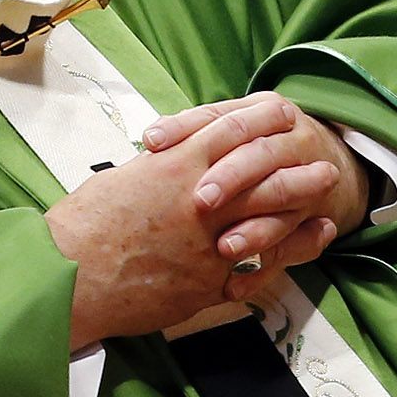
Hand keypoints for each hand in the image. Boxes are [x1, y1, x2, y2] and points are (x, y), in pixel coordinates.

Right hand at [45, 103, 346, 347]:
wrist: (70, 276)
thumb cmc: (82, 226)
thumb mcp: (119, 181)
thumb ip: (156, 171)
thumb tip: (174, 161)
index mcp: (173, 169)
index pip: (228, 134)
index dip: (260, 121)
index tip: (282, 113)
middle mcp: (199, 203)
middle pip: (264, 177)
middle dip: (297, 168)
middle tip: (324, 162)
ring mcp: (209, 245)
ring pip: (271, 221)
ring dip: (302, 208)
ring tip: (325, 198)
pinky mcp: (209, 283)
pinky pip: (258, 268)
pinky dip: (288, 254)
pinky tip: (306, 245)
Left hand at [142, 92, 369, 273]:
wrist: (328, 163)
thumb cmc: (258, 146)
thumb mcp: (236, 127)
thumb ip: (197, 130)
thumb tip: (151, 141)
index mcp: (267, 110)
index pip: (224, 116)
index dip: (185, 129)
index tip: (153, 145)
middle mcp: (294, 139)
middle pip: (260, 154)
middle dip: (230, 177)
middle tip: (200, 201)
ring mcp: (311, 177)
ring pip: (284, 199)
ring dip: (255, 228)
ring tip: (225, 248)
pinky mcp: (317, 216)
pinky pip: (296, 245)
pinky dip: (266, 267)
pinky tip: (235, 285)